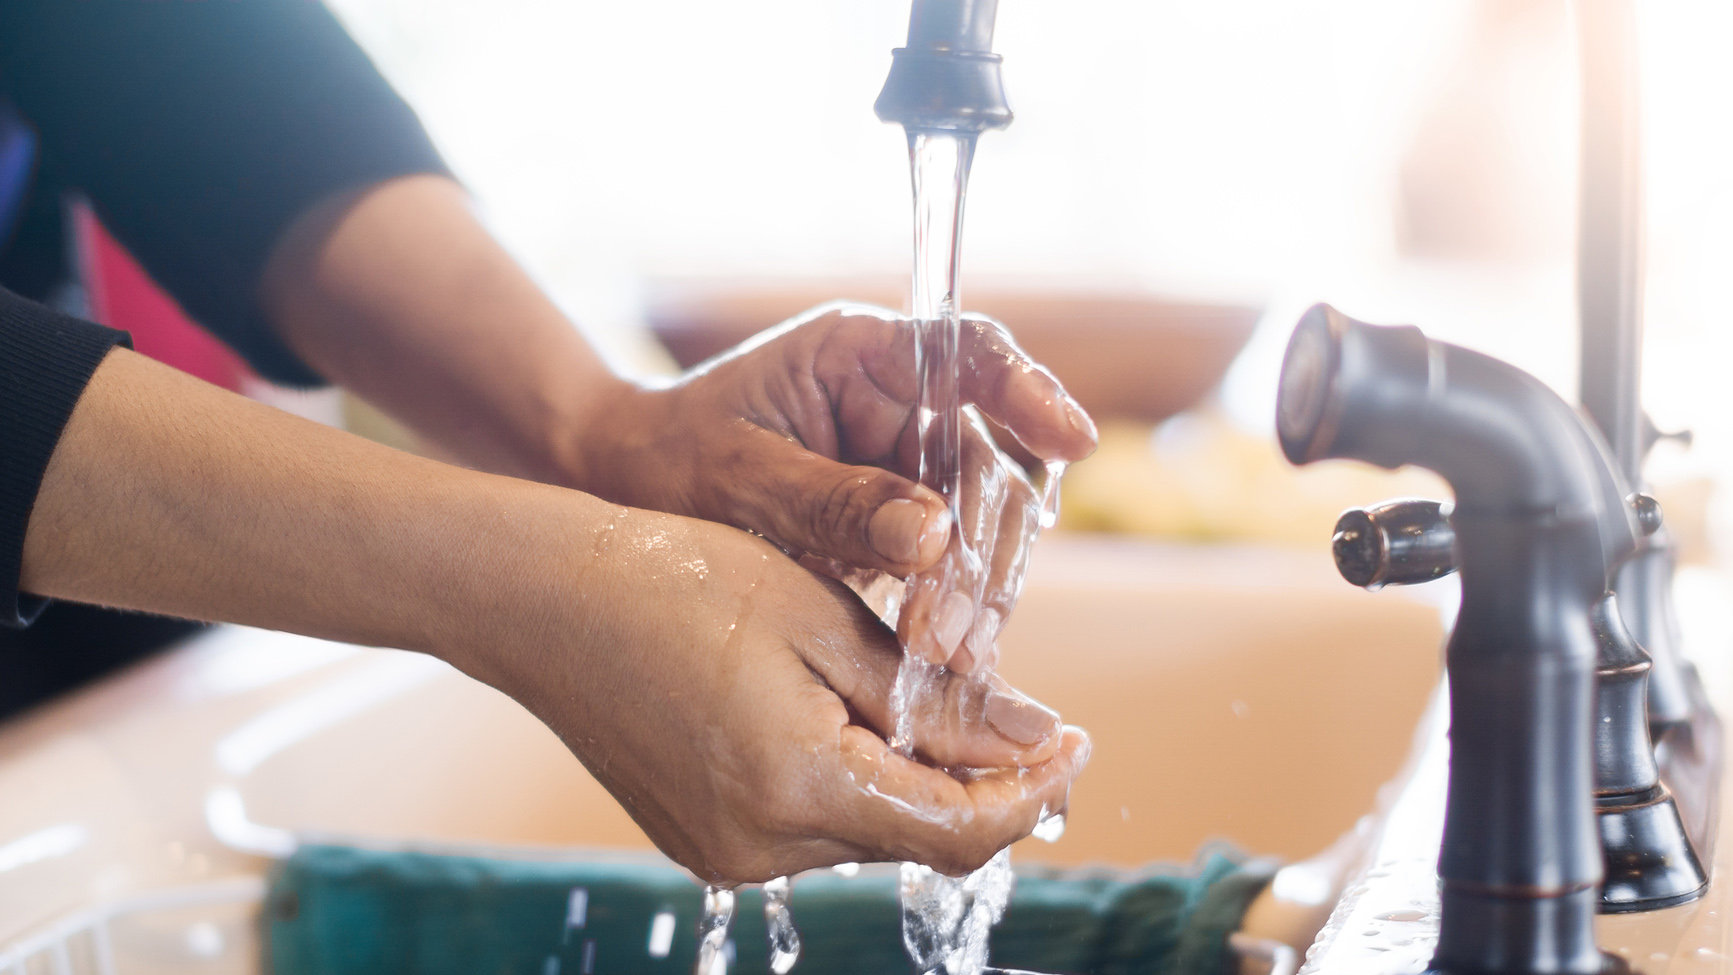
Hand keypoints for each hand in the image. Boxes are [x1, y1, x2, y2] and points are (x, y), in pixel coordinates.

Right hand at [448, 507, 1089, 882]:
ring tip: (927, 697)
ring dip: (914, 779)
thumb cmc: (682, 579)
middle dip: (980, 783)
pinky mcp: (702, 840)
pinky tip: (851, 716)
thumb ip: (938, 702)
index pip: (958, 830)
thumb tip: (1035, 744)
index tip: (1080, 743)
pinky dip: (852, 780)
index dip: (1031, 793)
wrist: (546, 597)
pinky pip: (809, 825)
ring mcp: (724, 852)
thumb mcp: (827, 622)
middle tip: (1022, 716)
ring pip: (865, 830)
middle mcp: (760, 847)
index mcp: (798, 788)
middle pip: (915, 837)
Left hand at [570, 304, 1096, 667]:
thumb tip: (932, 535)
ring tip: (947, 658)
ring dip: (975, 592)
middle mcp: (900, 407)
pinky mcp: (901, 530)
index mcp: (862, 357)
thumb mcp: (739, 476)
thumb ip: (831, 500)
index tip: (1072, 441)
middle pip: (987, 462)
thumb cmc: (667, 458)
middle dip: (984, 545)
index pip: (971, 355)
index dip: (1031, 391)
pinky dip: (952, 616)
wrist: (623, 494)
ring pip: (980, 526)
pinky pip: (952, 569)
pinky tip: (944, 666)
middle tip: (955, 627)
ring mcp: (906, 470)